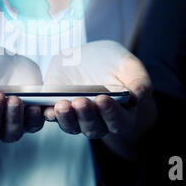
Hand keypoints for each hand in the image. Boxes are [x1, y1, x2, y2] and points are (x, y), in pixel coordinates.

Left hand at [44, 40, 156, 159]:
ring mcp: (77, 117)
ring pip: (72, 126)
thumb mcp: (128, 66)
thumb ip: (138, 81)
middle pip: (94, 128)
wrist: (89, 57)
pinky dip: (49, 115)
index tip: (103, 99)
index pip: (119, 122)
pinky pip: (53, 117)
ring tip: (62, 105)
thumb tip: (137, 96)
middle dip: (87, 116)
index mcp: (122, 114)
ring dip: (67, 118)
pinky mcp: (59, 109)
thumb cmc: (113, 63)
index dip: (111, 113)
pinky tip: (46, 109)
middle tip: (81, 101)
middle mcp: (99, 121)